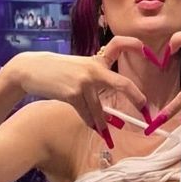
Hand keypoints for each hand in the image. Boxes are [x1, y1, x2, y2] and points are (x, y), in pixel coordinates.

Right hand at [7, 39, 148, 146]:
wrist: (30, 69)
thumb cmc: (56, 70)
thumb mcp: (78, 68)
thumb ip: (94, 82)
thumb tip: (108, 111)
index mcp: (96, 60)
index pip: (119, 45)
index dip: (135, 46)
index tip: (150, 53)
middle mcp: (93, 69)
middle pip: (122, 84)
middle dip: (137, 99)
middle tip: (147, 112)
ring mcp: (84, 81)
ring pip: (100, 109)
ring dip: (103, 124)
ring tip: (108, 136)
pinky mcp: (73, 94)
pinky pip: (87, 114)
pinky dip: (90, 124)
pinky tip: (95, 131)